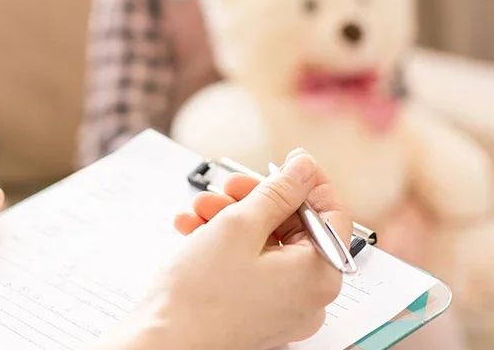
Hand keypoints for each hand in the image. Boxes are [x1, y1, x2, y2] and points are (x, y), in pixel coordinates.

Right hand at [105, 150, 351, 349]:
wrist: (162, 344)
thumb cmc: (200, 296)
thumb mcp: (240, 225)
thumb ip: (278, 190)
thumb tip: (304, 168)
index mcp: (318, 275)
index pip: (331, 214)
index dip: (306, 181)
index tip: (287, 162)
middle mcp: (308, 296)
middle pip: (294, 228)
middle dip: (255, 200)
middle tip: (227, 187)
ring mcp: (283, 308)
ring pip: (266, 245)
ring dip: (233, 219)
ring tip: (199, 210)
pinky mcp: (258, 313)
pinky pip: (251, 267)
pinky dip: (226, 245)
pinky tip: (194, 231)